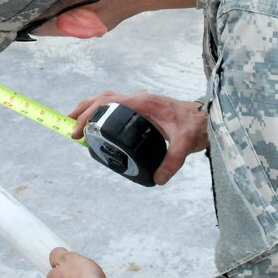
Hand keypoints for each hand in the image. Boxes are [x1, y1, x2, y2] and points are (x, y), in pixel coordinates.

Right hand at [70, 91, 208, 184]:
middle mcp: (139, 99)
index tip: (78, 131)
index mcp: (143, 103)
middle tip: (68, 125)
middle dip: (82, 109)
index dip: (89, 114)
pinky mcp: (144, 107)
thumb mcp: (185, 144)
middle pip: (103, 97)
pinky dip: (102, 109)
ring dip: (91, 107)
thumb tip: (157, 179)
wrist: (209, 117)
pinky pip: (117, 103)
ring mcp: (141, 101)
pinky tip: (100, 122)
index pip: (108, 102)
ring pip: (109, 98)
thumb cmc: (197, 125)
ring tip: (77, 122)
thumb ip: (172, 162)